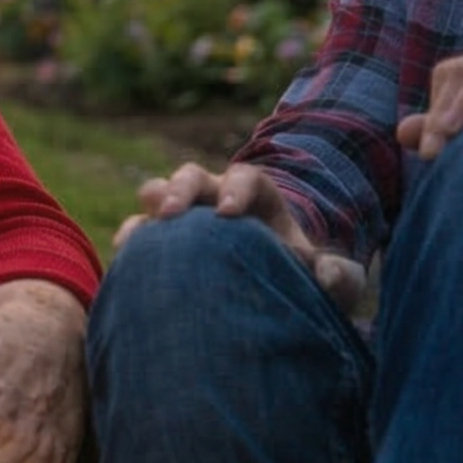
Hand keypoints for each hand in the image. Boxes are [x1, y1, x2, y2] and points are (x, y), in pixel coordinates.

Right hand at [113, 159, 365, 306]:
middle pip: (191, 176)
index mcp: (257, 196)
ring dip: (147, 213)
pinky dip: (131, 244)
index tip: (228, 214)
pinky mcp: (164, 242)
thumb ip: (339, 276)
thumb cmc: (303, 275)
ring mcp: (186, 216)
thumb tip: (325, 277)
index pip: (245, 178)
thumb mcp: (332, 277)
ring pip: (156, 195)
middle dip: (179, 190)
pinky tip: (123, 264)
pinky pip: (139, 233)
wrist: (274, 286)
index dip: (234, 190)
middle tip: (172, 214)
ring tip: (133, 237)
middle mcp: (215, 196)